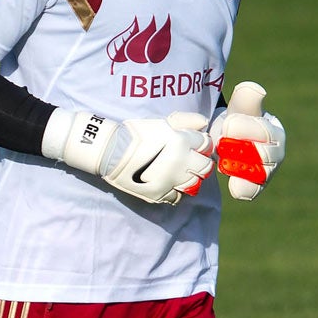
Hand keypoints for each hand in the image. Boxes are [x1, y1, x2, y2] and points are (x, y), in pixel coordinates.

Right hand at [44, 108, 213, 205]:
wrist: (111, 151)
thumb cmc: (136, 134)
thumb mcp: (161, 122)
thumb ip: (185, 120)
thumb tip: (204, 123)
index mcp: (181, 141)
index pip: (206, 144)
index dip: (202, 144)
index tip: (195, 145)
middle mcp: (179, 162)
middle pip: (205, 167)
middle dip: (201, 163)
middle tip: (190, 161)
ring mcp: (170, 180)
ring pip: (194, 184)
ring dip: (190, 178)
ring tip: (180, 174)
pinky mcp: (160, 193)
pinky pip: (177, 197)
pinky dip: (176, 192)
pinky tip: (169, 184)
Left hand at [207, 81, 285, 200]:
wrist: (224, 140)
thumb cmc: (236, 119)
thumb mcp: (239, 105)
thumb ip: (247, 97)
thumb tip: (256, 90)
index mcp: (274, 131)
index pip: (266, 132)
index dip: (248, 129)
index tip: (229, 125)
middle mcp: (276, 152)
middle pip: (266, 156)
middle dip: (244, 150)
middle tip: (222, 144)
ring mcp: (266, 171)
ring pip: (260, 174)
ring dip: (242, 169)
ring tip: (225, 164)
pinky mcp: (254, 185)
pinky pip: (253, 190)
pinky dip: (245, 189)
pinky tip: (234, 187)